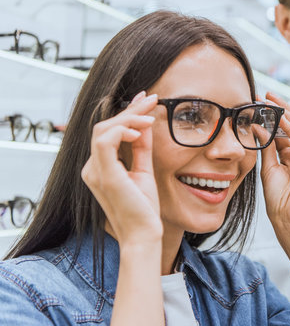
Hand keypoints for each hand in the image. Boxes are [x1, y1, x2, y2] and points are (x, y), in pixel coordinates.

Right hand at [81, 91, 161, 246]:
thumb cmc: (143, 208)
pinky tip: (139, 132)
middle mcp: (92, 167)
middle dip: (130, 110)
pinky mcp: (104, 175)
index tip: (146, 99)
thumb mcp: (143, 170)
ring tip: (150, 116)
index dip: (127, 113)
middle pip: (105, 127)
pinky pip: (105, 141)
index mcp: (100, 167)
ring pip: (103, 130)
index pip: (109, 132)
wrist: (143, 234)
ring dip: (128, 118)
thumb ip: (141, 147)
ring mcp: (95, 171)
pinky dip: (122, 131)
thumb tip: (145, 124)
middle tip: (152, 99)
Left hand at [259, 93, 289, 236]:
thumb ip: (265, 147)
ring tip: (273, 101)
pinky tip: (283, 119)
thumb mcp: (268, 168)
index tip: (258, 102)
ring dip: (287, 114)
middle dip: (281, 109)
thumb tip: (257, 125)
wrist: (289, 222)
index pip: (283, 130)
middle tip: (266, 94)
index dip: (272, 116)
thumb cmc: (279, 200)